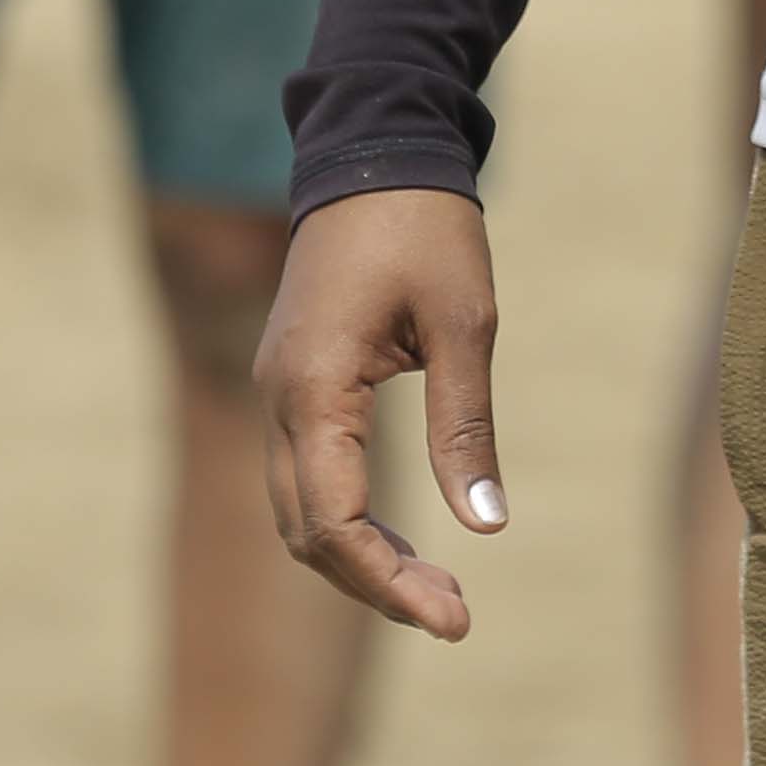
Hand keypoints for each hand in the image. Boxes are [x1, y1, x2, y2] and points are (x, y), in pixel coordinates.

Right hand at [257, 187, 509, 636]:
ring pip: (299, 512)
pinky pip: (307, 477)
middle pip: (307, 532)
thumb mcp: (465, 322)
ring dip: (360, 559)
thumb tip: (487, 525)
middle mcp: (278, 398)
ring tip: (437, 591)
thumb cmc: (426, 226)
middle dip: (376, 584)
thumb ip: (467, 426)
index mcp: (313, 387)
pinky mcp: (294, 383)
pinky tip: (405, 541)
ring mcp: (278, 391)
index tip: (454, 619)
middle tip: (456, 616)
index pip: (334, 521)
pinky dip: (349, 520)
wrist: (377, 147)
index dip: (389, 581)